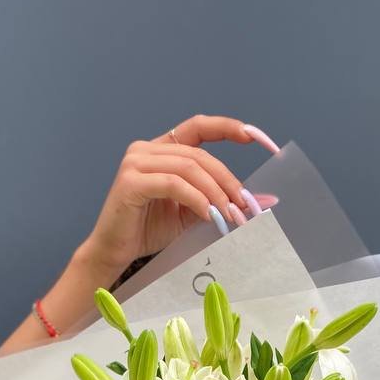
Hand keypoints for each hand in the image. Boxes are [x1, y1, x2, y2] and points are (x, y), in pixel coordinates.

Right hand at [77, 114, 279, 282]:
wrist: (114, 252)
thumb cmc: (149, 231)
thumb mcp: (194, 213)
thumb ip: (222, 202)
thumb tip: (265, 201)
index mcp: (162, 148)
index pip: (200, 127)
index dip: (230, 128)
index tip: (260, 140)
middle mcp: (147, 148)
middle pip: (200, 154)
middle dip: (227, 181)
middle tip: (245, 207)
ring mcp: (136, 161)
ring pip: (189, 167)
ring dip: (216, 193)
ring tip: (230, 217)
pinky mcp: (131, 181)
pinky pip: (174, 183)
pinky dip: (197, 199)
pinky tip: (210, 216)